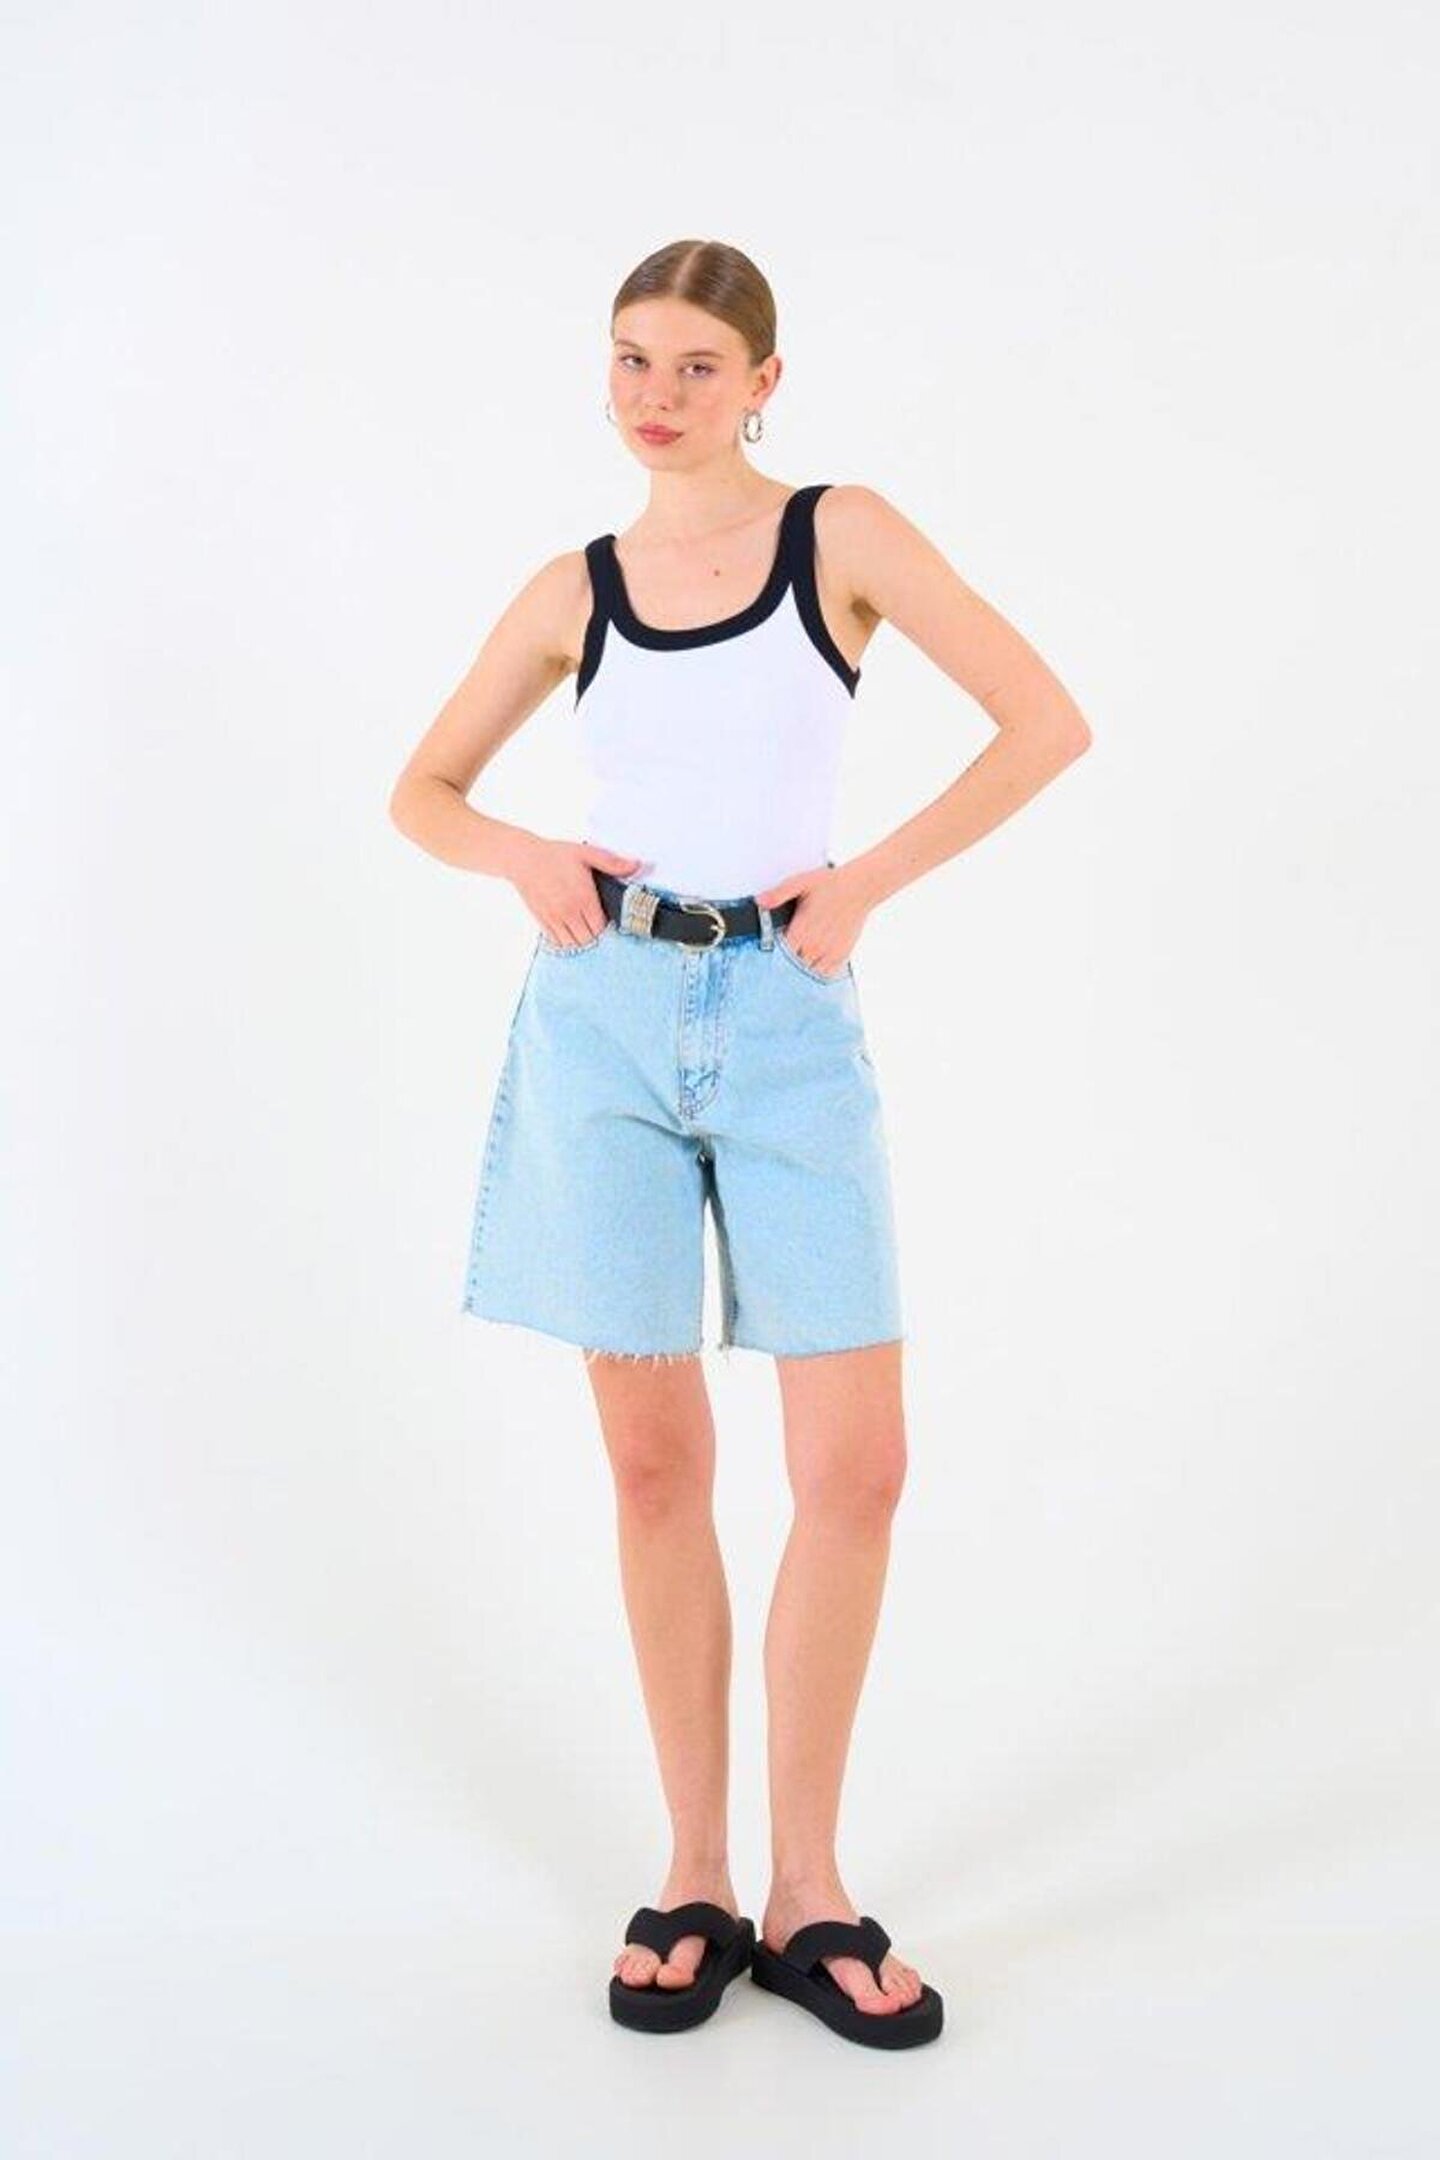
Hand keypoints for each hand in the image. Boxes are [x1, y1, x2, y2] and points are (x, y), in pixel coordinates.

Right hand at [513, 837, 644, 947]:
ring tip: (584, 930)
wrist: (523, 859)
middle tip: (597, 925)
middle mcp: (569, 911)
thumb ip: (612, 863)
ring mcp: (554, 918)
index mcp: (583, 897)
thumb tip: (637, 865)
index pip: (601, 927)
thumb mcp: (586, 853)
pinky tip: (570, 932)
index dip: (607, 927)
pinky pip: (556, 942)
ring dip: (581, 941)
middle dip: (595, 935)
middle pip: (589, 939)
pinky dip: (565, 941)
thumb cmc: (556, 855)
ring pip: (572, 945)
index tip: (608, 919)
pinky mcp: (542, 921)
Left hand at [753, 860, 869, 978]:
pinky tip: (815, 961)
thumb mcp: (800, 883)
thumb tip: (759, 901)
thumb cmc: (830, 884)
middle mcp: (814, 945)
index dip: (773, 954)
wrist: (859, 888)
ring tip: (800, 957)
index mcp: (801, 931)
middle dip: (787, 962)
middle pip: (792, 966)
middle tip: (786, 954)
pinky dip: (819, 971)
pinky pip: (826, 974)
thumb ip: (778, 894)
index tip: (770, 950)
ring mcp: (828, 952)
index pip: (780, 954)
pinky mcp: (841, 955)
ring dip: (803, 967)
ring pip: (808, 972)